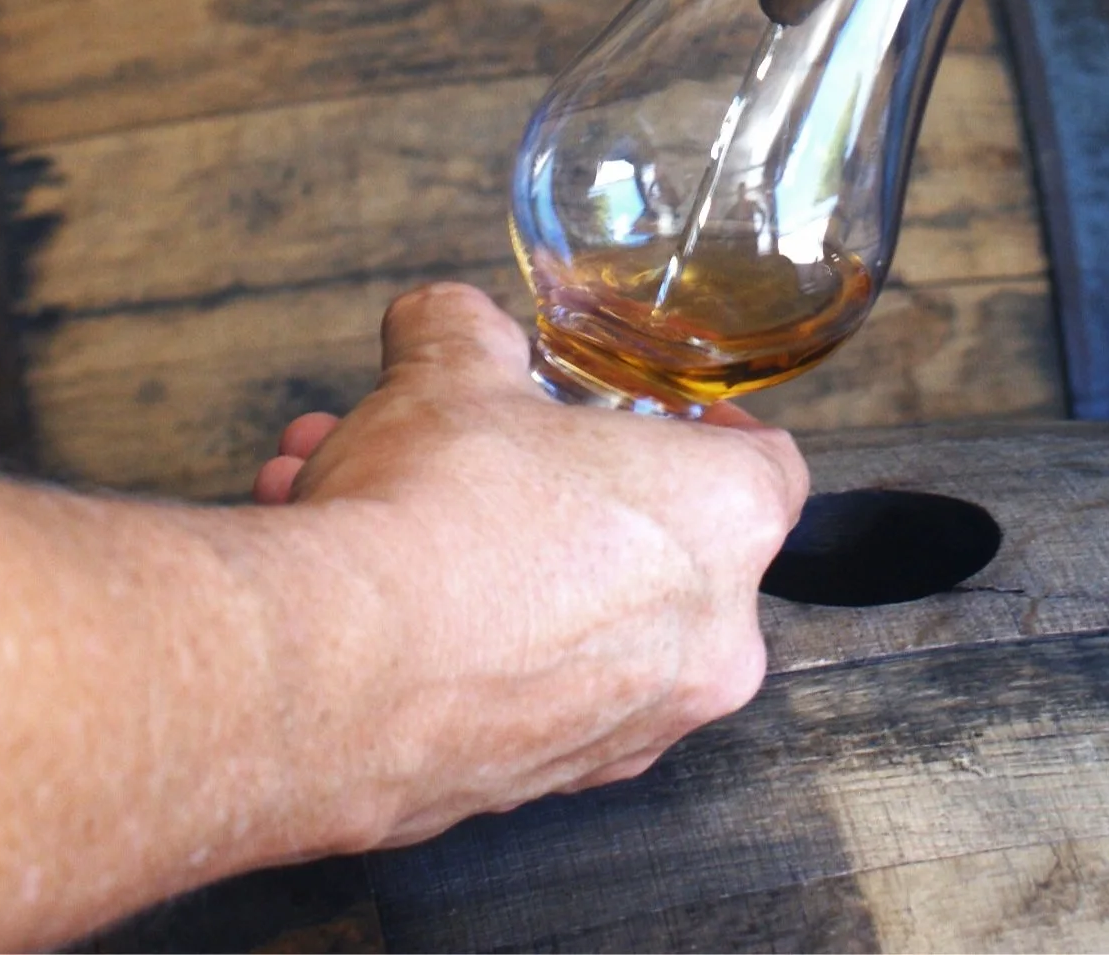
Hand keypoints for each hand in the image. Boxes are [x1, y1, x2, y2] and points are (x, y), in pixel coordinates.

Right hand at [250, 283, 807, 848]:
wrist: (340, 671)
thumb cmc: (434, 516)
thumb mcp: (448, 370)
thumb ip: (462, 331)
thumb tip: (447, 322)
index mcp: (724, 521)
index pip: (768, 468)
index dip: (706, 431)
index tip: (653, 419)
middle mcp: (703, 642)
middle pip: (642, 545)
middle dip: (537, 490)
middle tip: (462, 456)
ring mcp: (627, 729)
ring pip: (560, 620)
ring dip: (472, 560)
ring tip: (361, 508)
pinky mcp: (542, 787)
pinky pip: (510, 691)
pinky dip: (450, 643)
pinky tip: (355, 592)